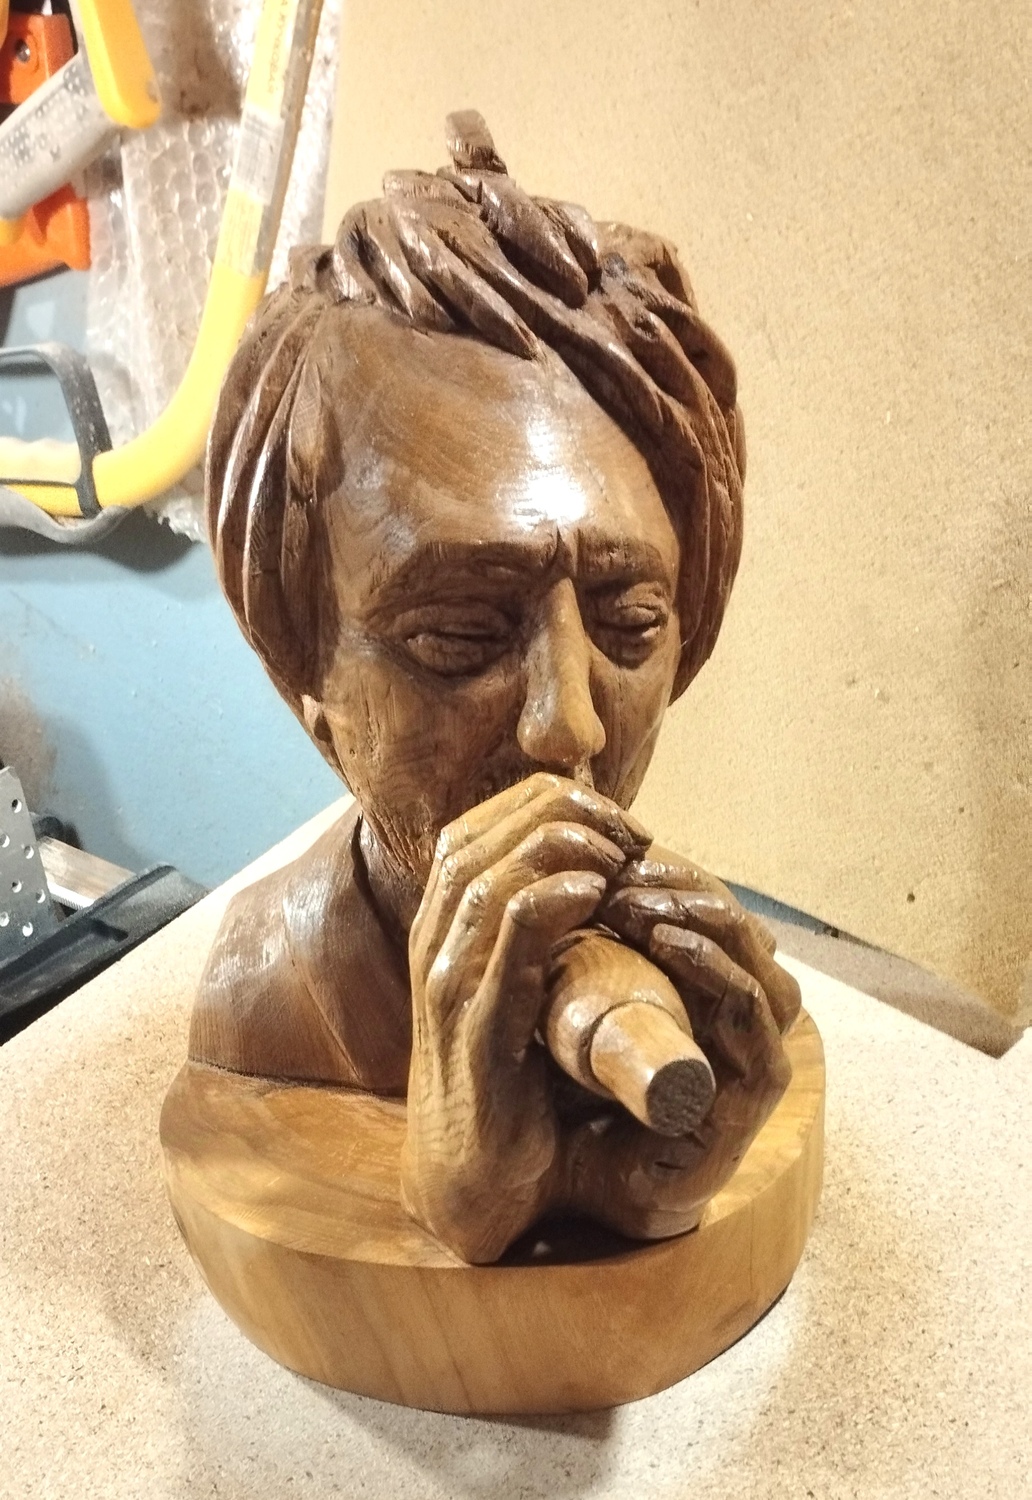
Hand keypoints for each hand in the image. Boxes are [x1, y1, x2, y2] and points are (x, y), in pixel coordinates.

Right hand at [401, 772, 648, 1262]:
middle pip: (481, 837)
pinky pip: (504, 944)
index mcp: (442, 932)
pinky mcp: (478, 1037)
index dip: (543, 803)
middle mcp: (434, 949)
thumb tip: (593, 872)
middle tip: (629, 832)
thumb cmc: (508, 1080)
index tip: (614, 820)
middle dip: (560, 814)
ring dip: (562, 848)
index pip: (476, 826)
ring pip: (488, 878)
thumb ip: (532, 934)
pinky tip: (596, 893)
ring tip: (622, 855)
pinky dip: (551, 902)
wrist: (472, 1181)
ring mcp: (449, 991)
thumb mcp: (515, 989)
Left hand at [556, 851, 799, 1238]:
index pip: (704, 903)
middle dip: (679, 881)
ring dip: (694, 913)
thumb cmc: (558, 1082)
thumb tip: (546, 851)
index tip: (605, 843)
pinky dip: (712, 965)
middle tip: (620, 862)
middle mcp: (739, 1010)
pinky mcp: (755, 1089)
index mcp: (703, 983)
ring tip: (630, 894)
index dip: (664, 866)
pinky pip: (750, 1009)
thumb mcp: (564, 988)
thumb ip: (575, 931)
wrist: (554, 1176)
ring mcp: (754, 1047)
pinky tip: (664, 938)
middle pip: (733, 919)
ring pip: (751, 953)